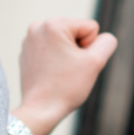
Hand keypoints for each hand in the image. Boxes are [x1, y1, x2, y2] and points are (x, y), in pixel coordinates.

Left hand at [13, 17, 116, 134]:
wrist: (40, 110)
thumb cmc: (66, 88)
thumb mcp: (95, 62)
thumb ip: (107, 43)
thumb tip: (105, 37)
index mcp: (54, 24)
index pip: (91, 28)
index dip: (90, 49)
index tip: (76, 64)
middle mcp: (38, 26)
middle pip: (77, 33)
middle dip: (78, 51)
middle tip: (67, 70)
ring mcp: (29, 39)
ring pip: (65, 42)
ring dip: (67, 55)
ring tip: (58, 72)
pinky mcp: (26, 52)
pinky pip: (52, 50)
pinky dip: (55, 60)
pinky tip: (50, 74)